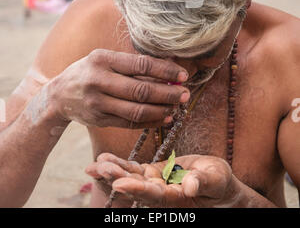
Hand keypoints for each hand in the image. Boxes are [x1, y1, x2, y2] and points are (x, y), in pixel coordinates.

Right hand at [49, 49, 189, 128]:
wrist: (59, 95)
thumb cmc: (89, 71)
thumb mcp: (104, 59)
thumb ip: (131, 64)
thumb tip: (168, 67)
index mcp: (102, 59)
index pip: (140, 65)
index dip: (165, 71)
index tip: (183, 75)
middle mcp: (98, 80)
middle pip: (141, 90)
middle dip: (167, 93)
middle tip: (185, 94)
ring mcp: (97, 102)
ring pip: (137, 110)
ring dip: (161, 110)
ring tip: (177, 108)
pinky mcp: (100, 120)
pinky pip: (130, 123)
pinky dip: (150, 121)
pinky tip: (164, 118)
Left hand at [86, 153, 236, 207]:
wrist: (217, 184)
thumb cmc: (219, 183)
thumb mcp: (214, 179)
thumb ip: (202, 181)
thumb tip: (190, 185)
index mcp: (174, 198)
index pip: (152, 194)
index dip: (136, 189)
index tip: (119, 184)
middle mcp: (160, 193)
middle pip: (135, 187)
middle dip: (116, 178)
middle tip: (97, 169)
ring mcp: (154, 183)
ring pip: (130, 178)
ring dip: (112, 171)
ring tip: (94, 164)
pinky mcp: (152, 173)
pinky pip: (133, 169)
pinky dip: (120, 164)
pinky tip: (103, 159)